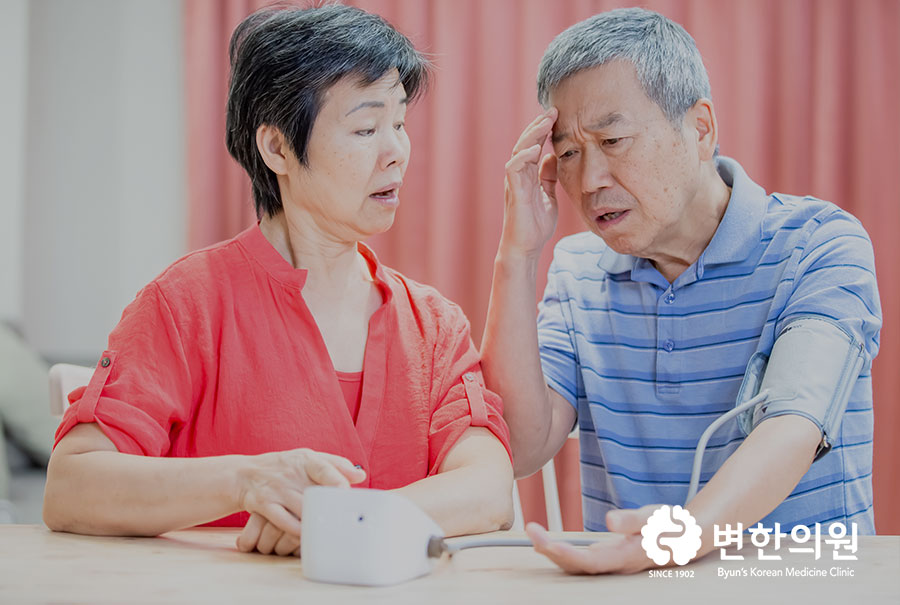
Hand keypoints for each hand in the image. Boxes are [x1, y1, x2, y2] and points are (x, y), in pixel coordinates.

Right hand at [235, 448, 364, 554]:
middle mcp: (290, 473)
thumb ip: (335, 465)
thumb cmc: (283, 468)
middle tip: (344, 521)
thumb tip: (361, 475)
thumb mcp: (307, 458)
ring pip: (301, 509)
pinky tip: (308, 537)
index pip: (324, 468)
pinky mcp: (262, 504)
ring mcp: (276, 489)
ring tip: (330, 532)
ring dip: (315, 522)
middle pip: (314, 494)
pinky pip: (283, 521)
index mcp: (305, 459)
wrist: (243, 475)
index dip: (336, 480)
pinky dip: (296, 530)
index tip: (347, 493)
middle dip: (329, 508)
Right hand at [501, 108, 559, 258]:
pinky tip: (535, 148)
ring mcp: (514, 183)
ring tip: (545, 122)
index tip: (558, 116)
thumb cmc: (536, 226)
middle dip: (538, 126)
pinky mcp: (513, 193)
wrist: (526, 248)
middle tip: (553, 111)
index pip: (533, 145)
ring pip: (519, 151)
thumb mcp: (549, 196)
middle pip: (525, 142)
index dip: (543, 130)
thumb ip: (549, 177)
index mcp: (527, 175)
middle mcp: (519, 175)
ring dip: (532, 135)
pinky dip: (523, 156)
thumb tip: (553, 157)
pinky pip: (514, 168)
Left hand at [525, 504, 662, 573]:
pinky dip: (562, 552)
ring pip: (577, 565)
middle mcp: (615, 565)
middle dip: (551, 551)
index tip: (545, 541)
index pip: (590, 561)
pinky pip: (580, 560)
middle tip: (531, 531)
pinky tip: (548, 542)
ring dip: (553, 552)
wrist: (684, 538)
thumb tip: (610, 520)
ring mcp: (610, 563)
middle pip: (578, 566)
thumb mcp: (654, 518)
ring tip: (534, 534)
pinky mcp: (607, 557)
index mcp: (626, 557)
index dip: (565, 554)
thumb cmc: (669, 527)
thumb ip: (632, 520)